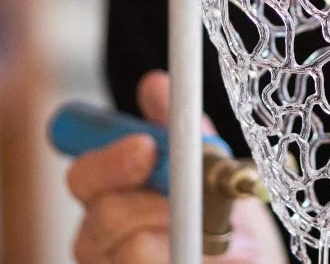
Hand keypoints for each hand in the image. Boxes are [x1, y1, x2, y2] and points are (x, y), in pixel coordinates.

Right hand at [66, 70, 287, 262]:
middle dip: (149, 200)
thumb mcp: (207, 163)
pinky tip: (200, 255)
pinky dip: (179, 258)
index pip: (82, 176)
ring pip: (129, 251)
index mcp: (109, 196)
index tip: (146, 146)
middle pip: (102, 216)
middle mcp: (102, 239)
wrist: (247, 262)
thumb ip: (177, 127)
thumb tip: (155, 84)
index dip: (108, 160)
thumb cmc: (221, 215)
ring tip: (205, 232)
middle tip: (186, 195)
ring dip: (175, 235)